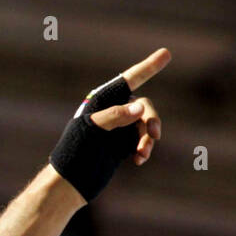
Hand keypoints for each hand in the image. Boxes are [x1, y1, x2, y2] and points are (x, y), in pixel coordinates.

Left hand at [86, 47, 169, 165]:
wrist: (69, 182)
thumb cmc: (75, 152)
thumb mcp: (92, 131)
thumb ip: (115, 116)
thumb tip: (140, 108)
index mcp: (101, 102)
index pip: (128, 81)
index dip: (148, 68)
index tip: (166, 53)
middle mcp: (112, 112)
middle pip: (143, 106)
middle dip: (151, 119)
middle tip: (155, 134)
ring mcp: (118, 129)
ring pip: (145, 125)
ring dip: (147, 138)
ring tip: (142, 154)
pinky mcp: (122, 145)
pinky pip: (142, 140)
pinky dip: (144, 148)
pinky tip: (139, 160)